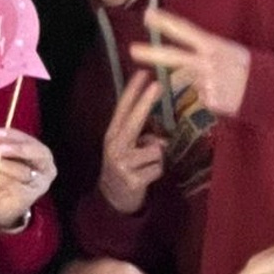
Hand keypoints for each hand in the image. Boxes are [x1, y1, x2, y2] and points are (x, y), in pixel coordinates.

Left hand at [0, 127, 56, 229]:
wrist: (5, 206)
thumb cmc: (7, 178)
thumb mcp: (3, 159)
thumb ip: (1, 147)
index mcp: (42, 155)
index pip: (30, 141)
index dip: (13, 135)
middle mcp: (47, 169)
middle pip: (36, 154)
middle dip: (16, 148)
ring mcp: (40, 185)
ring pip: (23, 171)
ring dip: (1, 165)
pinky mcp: (29, 198)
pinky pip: (14, 186)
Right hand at [98, 70, 167, 214]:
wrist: (112, 199)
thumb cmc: (124, 166)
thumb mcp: (126, 148)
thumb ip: (141, 136)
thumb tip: (161, 136)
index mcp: (113, 135)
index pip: (123, 108)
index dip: (133, 91)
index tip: (143, 73)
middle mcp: (115, 146)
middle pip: (133, 120)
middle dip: (145, 101)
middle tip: (157, 84)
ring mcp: (122, 163)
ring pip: (156, 149)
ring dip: (157, 158)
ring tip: (146, 166)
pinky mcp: (132, 179)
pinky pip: (158, 168)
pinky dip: (157, 172)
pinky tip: (146, 178)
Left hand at [130, 5, 250, 117]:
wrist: (270, 90)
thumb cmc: (248, 67)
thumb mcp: (228, 49)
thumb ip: (204, 51)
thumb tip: (182, 53)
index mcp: (213, 45)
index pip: (186, 30)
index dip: (165, 23)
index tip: (147, 16)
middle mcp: (207, 63)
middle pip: (174, 56)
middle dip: (152, 53)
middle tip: (132, 50)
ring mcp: (207, 83)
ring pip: (186, 82)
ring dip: (196, 83)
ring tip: (220, 83)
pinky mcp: (210, 101)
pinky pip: (199, 98)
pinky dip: (207, 97)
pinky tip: (223, 95)